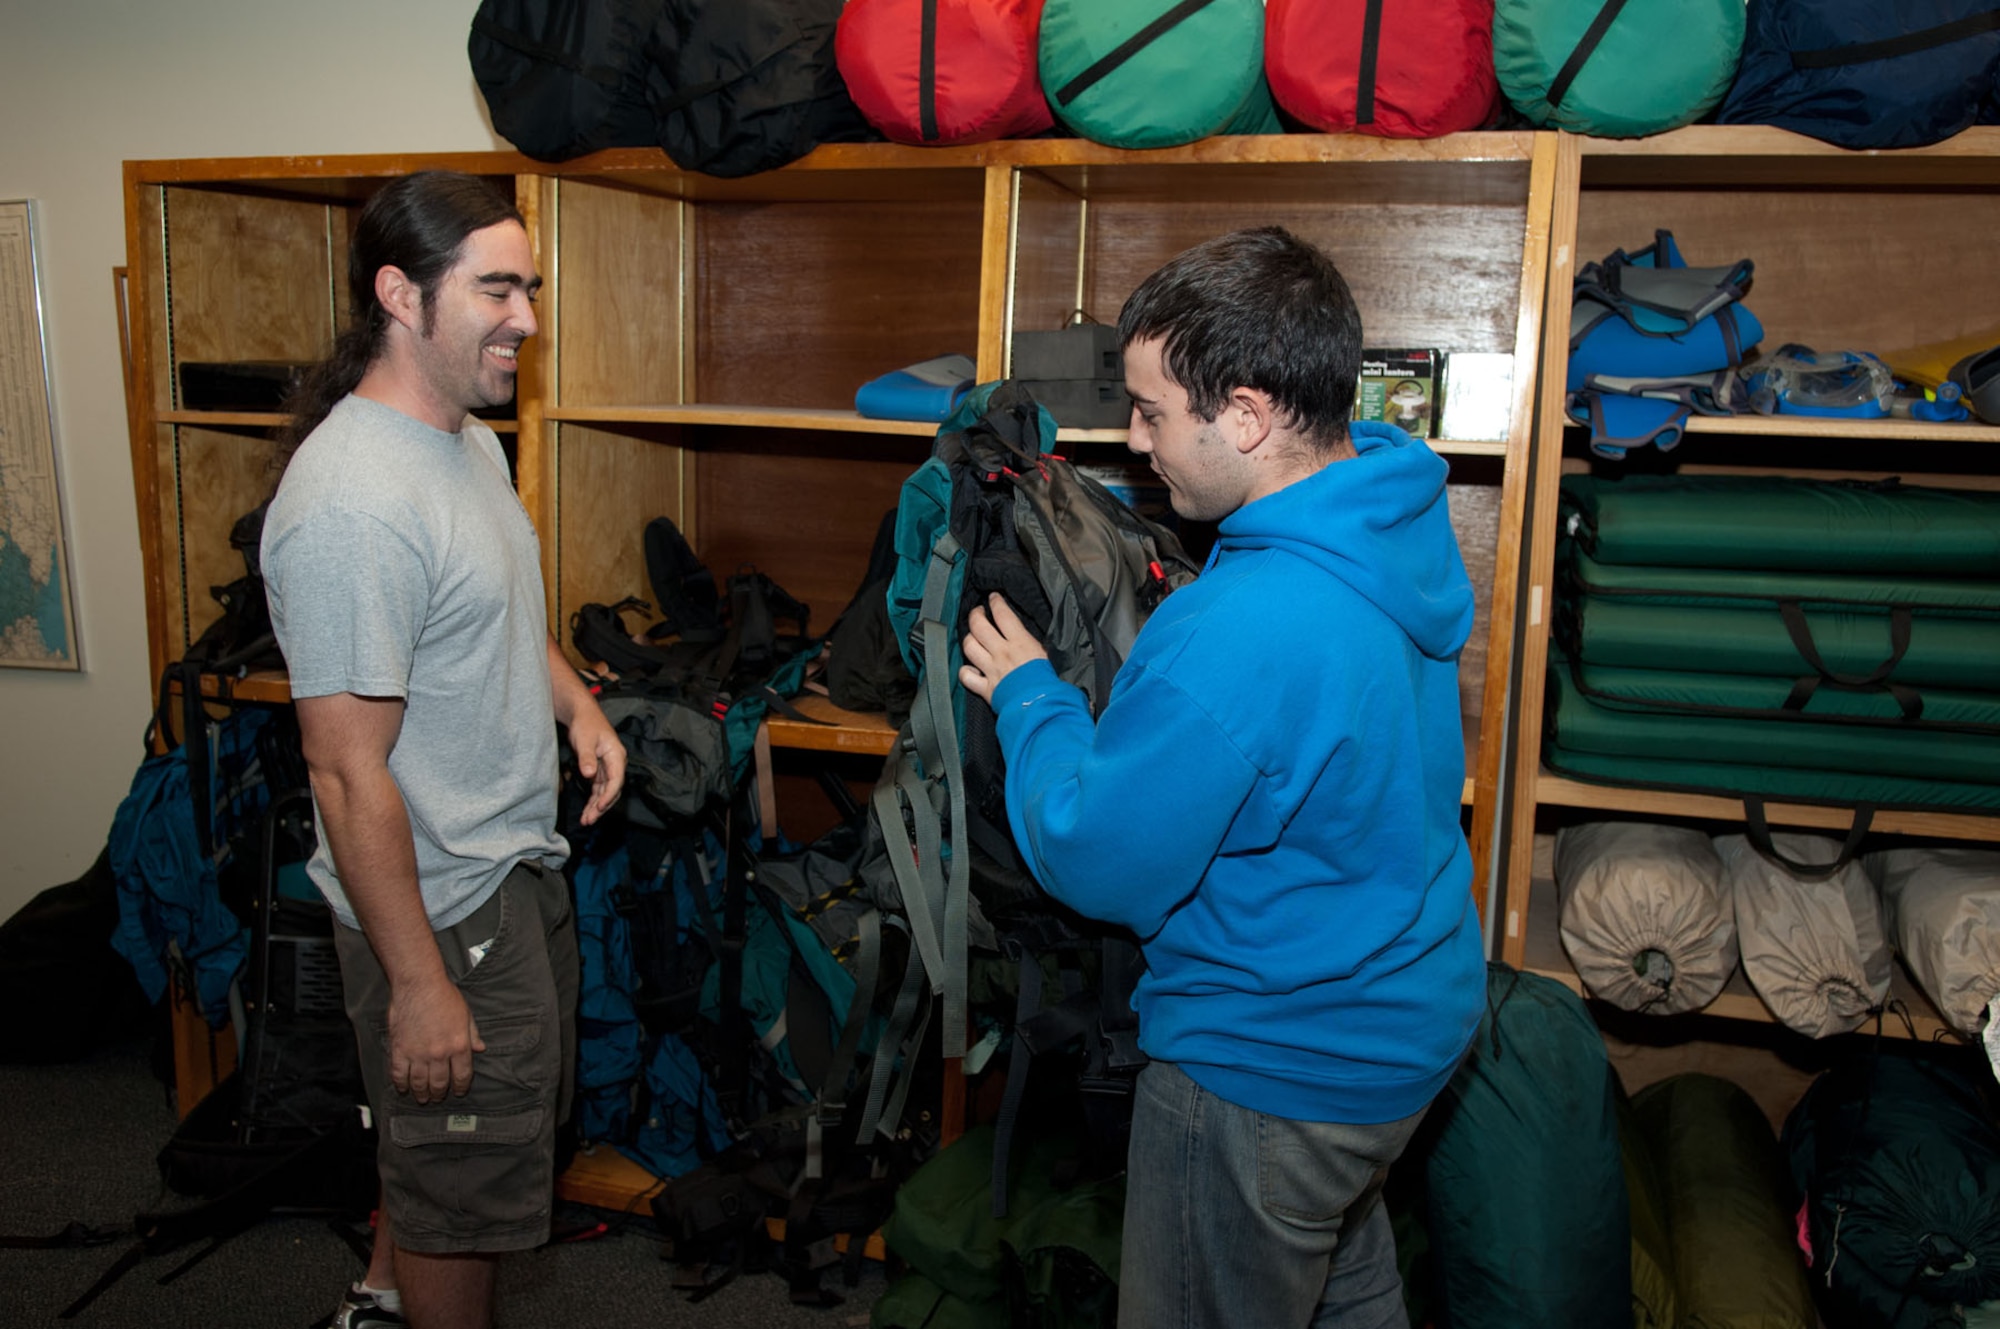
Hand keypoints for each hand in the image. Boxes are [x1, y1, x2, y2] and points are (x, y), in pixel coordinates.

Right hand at [387, 974, 485, 1103]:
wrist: (419, 984)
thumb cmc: (444, 996)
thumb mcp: (466, 1015)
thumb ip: (473, 1034)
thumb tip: (481, 1049)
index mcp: (459, 1045)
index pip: (462, 1075)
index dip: (460, 1087)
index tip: (458, 1092)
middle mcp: (439, 1053)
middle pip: (440, 1083)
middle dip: (440, 1094)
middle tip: (437, 1098)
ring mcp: (418, 1053)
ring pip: (419, 1083)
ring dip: (421, 1093)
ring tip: (422, 1098)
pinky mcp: (400, 1050)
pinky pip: (399, 1074)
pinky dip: (401, 1084)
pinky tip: (403, 1088)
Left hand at [568, 706, 626, 826]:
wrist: (581, 714)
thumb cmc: (585, 723)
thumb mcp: (584, 739)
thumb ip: (586, 757)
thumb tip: (589, 774)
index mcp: (616, 755)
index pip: (616, 780)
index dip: (608, 795)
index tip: (599, 807)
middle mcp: (615, 763)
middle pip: (612, 790)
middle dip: (601, 806)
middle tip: (589, 820)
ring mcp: (608, 768)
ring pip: (605, 792)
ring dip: (597, 807)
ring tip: (586, 820)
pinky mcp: (599, 770)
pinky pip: (598, 789)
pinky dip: (593, 800)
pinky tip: (587, 810)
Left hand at [960, 594, 1048, 704]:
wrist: (1042, 706)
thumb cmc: (1050, 682)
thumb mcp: (1048, 656)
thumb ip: (1035, 646)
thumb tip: (1032, 639)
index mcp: (1020, 642)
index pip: (1003, 614)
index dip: (996, 602)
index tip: (993, 598)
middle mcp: (1002, 652)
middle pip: (979, 626)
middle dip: (976, 615)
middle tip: (978, 612)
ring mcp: (991, 669)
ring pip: (969, 647)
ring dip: (968, 639)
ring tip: (971, 636)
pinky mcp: (986, 688)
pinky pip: (966, 676)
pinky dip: (965, 671)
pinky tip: (969, 668)